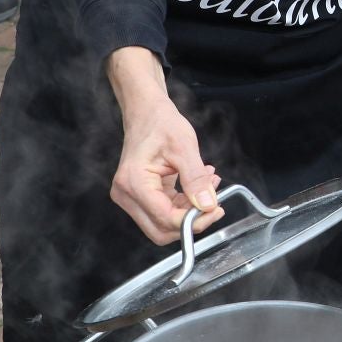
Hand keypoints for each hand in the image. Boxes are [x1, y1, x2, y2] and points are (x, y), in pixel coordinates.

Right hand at [107, 48, 222, 244]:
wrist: (147, 112)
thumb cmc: (160, 123)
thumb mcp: (184, 148)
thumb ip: (196, 180)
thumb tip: (207, 205)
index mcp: (134, 183)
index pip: (165, 218)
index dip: (193, 220)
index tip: (215, 210)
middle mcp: (127, 194)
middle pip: (161, 229)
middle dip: (190, 221)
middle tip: (213, 204)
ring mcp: (131, 197)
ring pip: (163, 223)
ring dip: (189, 211)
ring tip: (209, 186)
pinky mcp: (140, 195)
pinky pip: (164, 211)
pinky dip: (184, 204)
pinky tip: (198, 186)